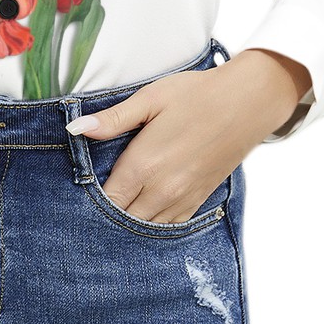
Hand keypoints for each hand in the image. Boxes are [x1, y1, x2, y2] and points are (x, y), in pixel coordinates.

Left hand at [64, 50, 310, 222]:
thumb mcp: (150, 99)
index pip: (105, 199)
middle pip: (122, 220)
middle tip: (90, 205)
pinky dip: (152, 225)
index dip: (89, 200)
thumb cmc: (196, 95)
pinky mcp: (198, 200)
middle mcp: (162, 190)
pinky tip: (142, 214)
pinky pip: (168, 228)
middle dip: (105, 216)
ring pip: (145, 229)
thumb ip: (112, 119)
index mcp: (144, 165)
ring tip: (114, 211)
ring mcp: (182, 199)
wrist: (247, 103)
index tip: (77, 193)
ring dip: (128, 223)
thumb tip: (75, 128)